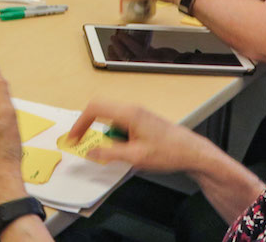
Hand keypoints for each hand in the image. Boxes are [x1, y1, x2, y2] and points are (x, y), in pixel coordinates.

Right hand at [66, 101, 214, 173]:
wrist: (191, 152)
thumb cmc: (169, 151)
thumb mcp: (135, 157)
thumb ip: (109, 153)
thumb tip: (90, 151)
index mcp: (128, 113)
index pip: (94, 109)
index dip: (80, 123)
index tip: (73, 137)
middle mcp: (132, 109)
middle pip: (100, 111)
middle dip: (90, 128)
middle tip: (83, 143)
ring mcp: (137, 114)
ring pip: (111, 120)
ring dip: (107, 135)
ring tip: (119, 153)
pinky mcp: (141, 121)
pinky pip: (121, 125)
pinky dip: (116, 137)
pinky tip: (128, 151)